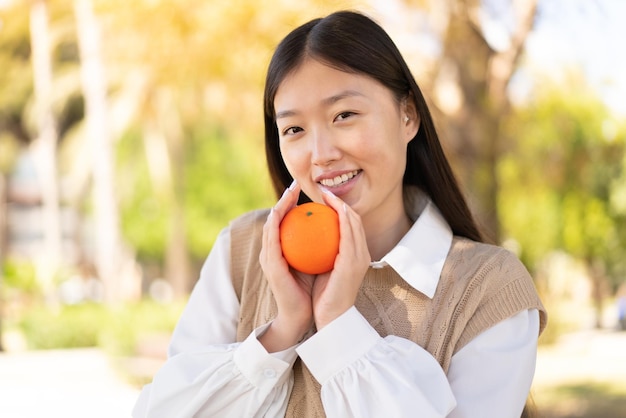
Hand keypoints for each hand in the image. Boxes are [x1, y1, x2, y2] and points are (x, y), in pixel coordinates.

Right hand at [258, 181, 314, 351]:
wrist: (307, 315)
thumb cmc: (316, 289)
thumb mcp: (321, 262)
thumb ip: (323, 245)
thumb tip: (337, 224)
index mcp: (285, 250)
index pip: (288, 221)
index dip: (293, 202)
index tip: (303, 188)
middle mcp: (273, 252)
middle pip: (277, 218)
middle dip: (284, 198)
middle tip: (295, 183)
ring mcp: (269, 259)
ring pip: (271, 225)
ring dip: (279, 206)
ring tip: (289, 191)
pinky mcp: (271, 267)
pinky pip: (273, 240)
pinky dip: (277, 224)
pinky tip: (285, 212)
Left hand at [312, 189, 370, 329]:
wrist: (330, 319)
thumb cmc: (323, 296)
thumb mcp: (324, 270)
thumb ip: (321, 253)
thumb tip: (307, 236)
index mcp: (357, 256)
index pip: (351, 226)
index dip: (340, 208)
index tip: (324, 198)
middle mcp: (362, 254)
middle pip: (354, 219)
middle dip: (341, 201)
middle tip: (323, 191)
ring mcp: (359, 258)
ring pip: (353, 223)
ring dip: (340, 205)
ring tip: (324, 195)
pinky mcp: (352, 263)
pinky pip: (346, 234)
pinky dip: (339, 219)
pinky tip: (325, 211)